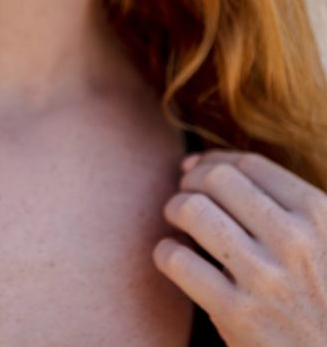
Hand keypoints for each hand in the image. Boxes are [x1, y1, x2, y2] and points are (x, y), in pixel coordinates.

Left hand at [152, 150, 326, 345]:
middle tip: (185, 192)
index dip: (214, 160)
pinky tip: (174, 256)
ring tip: (176, 218)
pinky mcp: (237, 316)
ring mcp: (265, 278)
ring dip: (175, 208)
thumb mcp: (326, 239)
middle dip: (191, 179)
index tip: (199, 167)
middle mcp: (293, 240)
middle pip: (216, 179)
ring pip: (192, 210)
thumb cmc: (324, 295)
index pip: (248, 164)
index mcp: (318, 214)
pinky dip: (166, 252)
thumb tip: (207, 164)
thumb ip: (285, 203)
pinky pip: (178, 260)